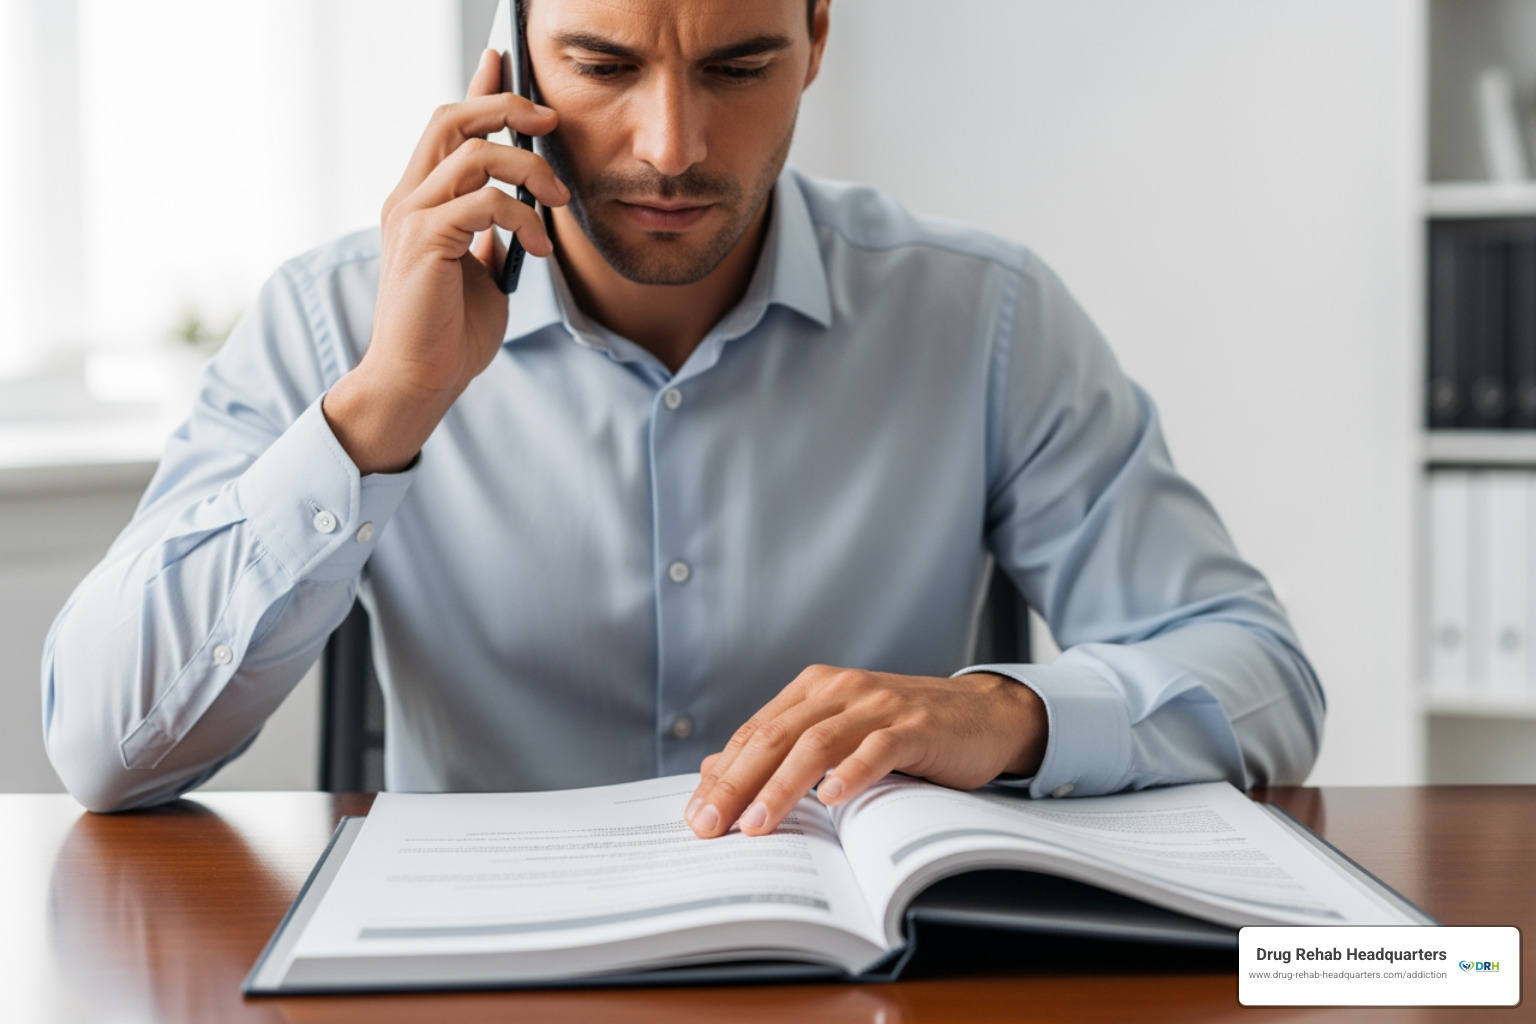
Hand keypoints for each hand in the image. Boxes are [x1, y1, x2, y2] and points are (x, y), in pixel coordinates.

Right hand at [323, 48, 570, 474]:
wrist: (421, 381)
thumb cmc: (449, 333)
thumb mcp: (480, 273)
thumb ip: (490, 236)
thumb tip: (521, 211)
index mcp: (421, 200)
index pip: (447, 125)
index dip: (479, 89)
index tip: (506, 62)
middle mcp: (408, 198)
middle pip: (451, 118)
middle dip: (505, 106)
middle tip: (551, 122)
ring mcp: (411, 217)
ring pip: (471, 153)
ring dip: (528, 170)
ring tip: (557, 205)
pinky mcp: (424, 242)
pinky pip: (480, 202)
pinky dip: (519, 216)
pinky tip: (538, 247)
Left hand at [684, 666, 1047, 837]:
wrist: (984, 714)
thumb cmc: (906, 730)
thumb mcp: (839, 732)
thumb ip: (783, 746)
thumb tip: (715, 771)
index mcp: (816, 689)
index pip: (756, 733)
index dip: (723, 774)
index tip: (697, 815)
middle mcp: (841, 690)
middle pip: (776, 737)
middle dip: (737, 784)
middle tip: (710, 826)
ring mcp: (880, 706)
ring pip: (818, 743)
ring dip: (783, 786)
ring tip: (758, 824)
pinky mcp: (917, 726)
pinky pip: (878, 748)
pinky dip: (852, 772)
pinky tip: (832, 798)